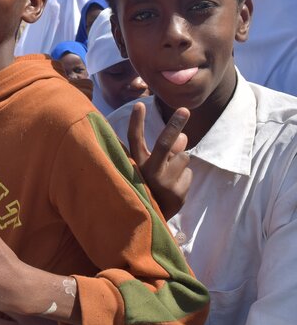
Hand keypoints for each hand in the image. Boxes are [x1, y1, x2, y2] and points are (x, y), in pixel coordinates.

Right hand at [128, 103, 191, 219]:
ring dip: (181, 164)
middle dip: (175, 124)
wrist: (148, 219)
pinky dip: (184, 179)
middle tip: (185, 110)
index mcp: (137, 164)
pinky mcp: (178, 193)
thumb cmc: (147, 186)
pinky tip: (174, 189)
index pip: (135, 140)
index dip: (137, 122)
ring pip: (184, 158)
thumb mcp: (151, 167)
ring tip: (169, 178)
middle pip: (165, 144)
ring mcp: (164, 183)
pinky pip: (189, 174)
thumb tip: (184, 137)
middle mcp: (148, 172)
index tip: (139, 104)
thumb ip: (166, 152)